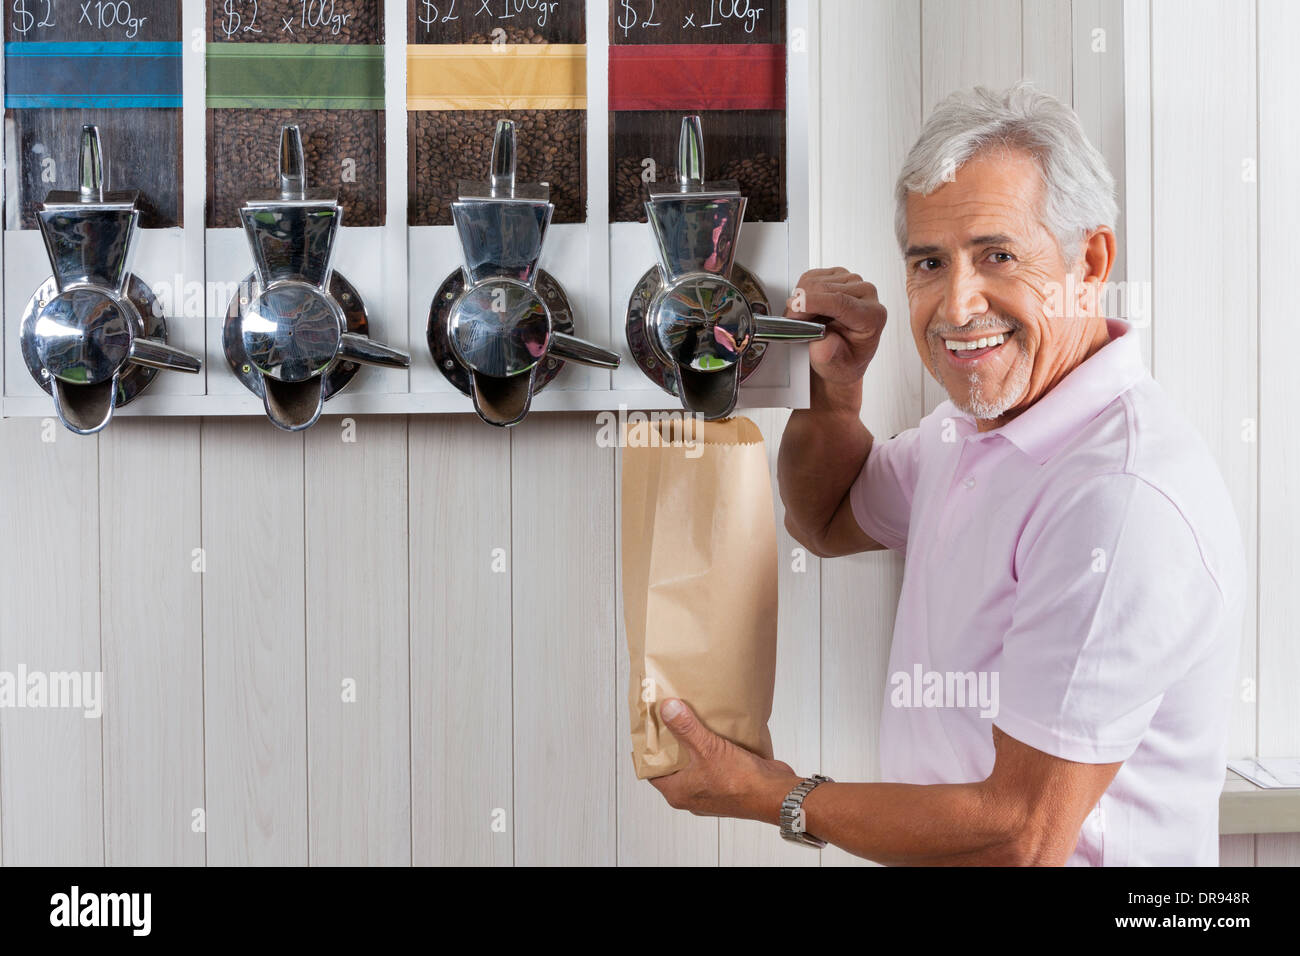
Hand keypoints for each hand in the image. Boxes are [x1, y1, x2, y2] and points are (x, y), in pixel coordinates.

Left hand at [648, 698, 801, 823]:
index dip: (648, 751)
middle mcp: (692, 795)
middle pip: (673, 766)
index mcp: (678, 792)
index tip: (648, 730)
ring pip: (694, 764)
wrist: (775, 794)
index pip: (652, 771)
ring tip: (690, 721)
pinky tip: (713, 731)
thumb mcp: (707, 749)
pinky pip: (712, 763)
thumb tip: (667, 709)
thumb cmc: (741, 782)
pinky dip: (711, 749)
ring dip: (693, 745)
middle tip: (669, 719)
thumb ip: (685, 728)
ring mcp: (710, 790)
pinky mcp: (727, 784)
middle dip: (671, 744)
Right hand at [785, 267, 886, 386]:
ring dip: (800, 299)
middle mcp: (866, 294)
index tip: (795, 308)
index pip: (841, 302)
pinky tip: (807, 308)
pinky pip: (811, 277)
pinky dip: (802, 291)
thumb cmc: (842, 360)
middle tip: (793, 323)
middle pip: (825, 288)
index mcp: (872, 316)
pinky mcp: (839, 275)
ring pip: (815, 280)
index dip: (814, 302)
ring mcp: (853, 282)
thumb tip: (822, 342)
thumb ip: (828, 355)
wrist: (841, 355)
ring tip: (802, 319)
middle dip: (801, 304)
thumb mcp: (835, 368)